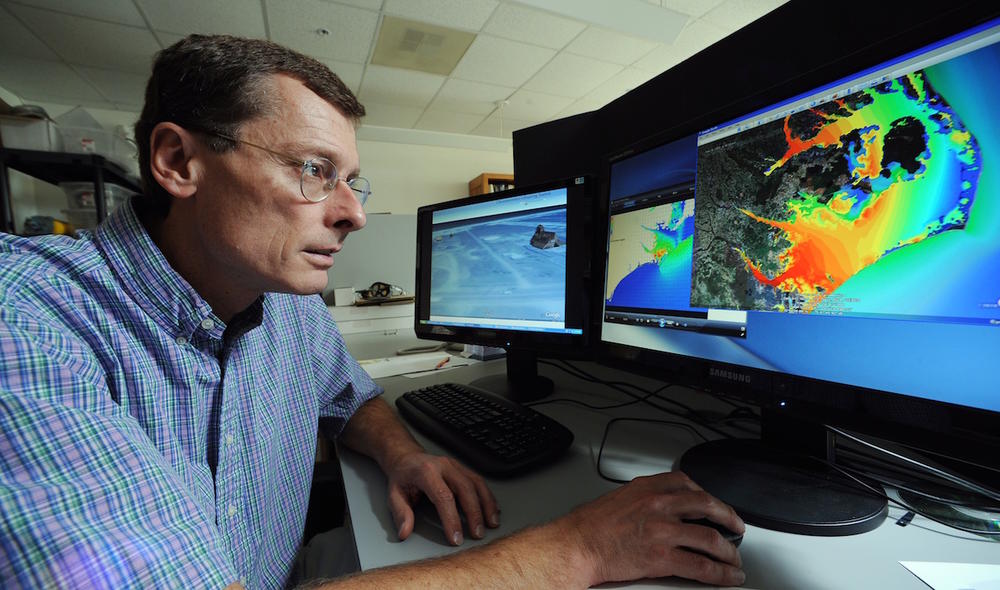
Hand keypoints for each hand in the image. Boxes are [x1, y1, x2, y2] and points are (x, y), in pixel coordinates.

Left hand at [383, 451, 499, 545]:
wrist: (406, 457)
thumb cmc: (402, 477)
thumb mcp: (394, 495)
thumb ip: (400, 514)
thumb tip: (405, 532)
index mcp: (426, 472)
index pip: (443, 497)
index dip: (451, 519)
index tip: (456, 538)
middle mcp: (444, 466)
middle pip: (465, 489)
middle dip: (474, 513)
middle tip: (477, 534)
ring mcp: (455, 465)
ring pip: (476, 483)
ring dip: (486, 504)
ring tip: (491, 524)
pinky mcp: (462, 468)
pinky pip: (479, 481)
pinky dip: (488, 497)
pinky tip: (492, 510)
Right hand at [557, 471, 745, 586]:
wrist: (577, 545)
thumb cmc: (591, 525)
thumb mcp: (621, 497)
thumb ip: (645, 498)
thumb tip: (663, 508)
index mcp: (648, 488)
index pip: (688, 483)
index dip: (707, 495)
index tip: (714, 503)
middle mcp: (659, 505)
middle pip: (707, 506)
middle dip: (728, 517)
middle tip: (737, 527)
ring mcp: (663, 530)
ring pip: (710, 539)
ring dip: (729, 551)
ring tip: (734, 559)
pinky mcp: (662, 557)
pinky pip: (700, 566)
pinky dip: (720, 573)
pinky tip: (727, 576)